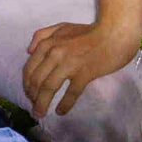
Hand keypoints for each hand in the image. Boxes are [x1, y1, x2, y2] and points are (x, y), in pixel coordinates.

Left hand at [23, 18, 138, 117]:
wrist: (115, 34)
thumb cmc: (90, 32)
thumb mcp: (61, 27)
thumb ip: (42, 35)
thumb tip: (29, 51)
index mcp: (47, 44)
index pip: (30, 68)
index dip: (27, 83)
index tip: (29, 94)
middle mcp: (54, 54)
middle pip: (37, 80)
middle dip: (32, 96)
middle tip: (34, 107)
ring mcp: (69, 64)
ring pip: (49, 87)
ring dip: (42, 103)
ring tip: (40, 113)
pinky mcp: (85, 73)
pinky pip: (71, 92)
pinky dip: (64, 104)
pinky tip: (60, 111)